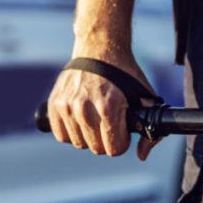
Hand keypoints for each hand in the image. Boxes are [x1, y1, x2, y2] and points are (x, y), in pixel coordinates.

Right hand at [46, 50, 160, 159]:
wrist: (99, 47)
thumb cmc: (124, 73)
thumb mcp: (144, 96)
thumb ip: (148, 127)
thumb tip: (142, 155)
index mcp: (108, 106)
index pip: (113, 149)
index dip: (121, 142)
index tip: (121, 131)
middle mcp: (84, 107)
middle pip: (96, 148)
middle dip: (106, 140)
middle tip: (109, 124)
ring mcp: (67, 105)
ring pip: (79, 143)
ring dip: (88, 136)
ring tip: (95, 119)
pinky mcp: (54, 104)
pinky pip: (61, 135)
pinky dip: (70, 132)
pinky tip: (79, 120)